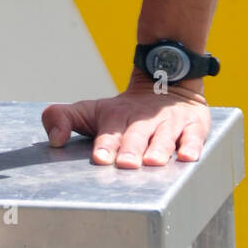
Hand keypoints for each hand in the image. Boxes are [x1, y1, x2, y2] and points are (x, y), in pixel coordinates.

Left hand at [42, 71, 209, 168]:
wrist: (166, 84)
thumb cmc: (122, 112)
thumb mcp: (91, 111)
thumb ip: (63, 119)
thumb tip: (53, 138)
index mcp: (116, 116)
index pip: (109, 130)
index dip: (105, 144)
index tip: (100, 158)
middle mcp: (143, 119)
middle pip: (136, 135)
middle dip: (131, 149)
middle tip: (127, 163)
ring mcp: (170, 122)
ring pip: (164, 136)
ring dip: (159, 149)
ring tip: (153, 162)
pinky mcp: (193, 125)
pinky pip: (194, 136)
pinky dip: (192, 146)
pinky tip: (188, 157)